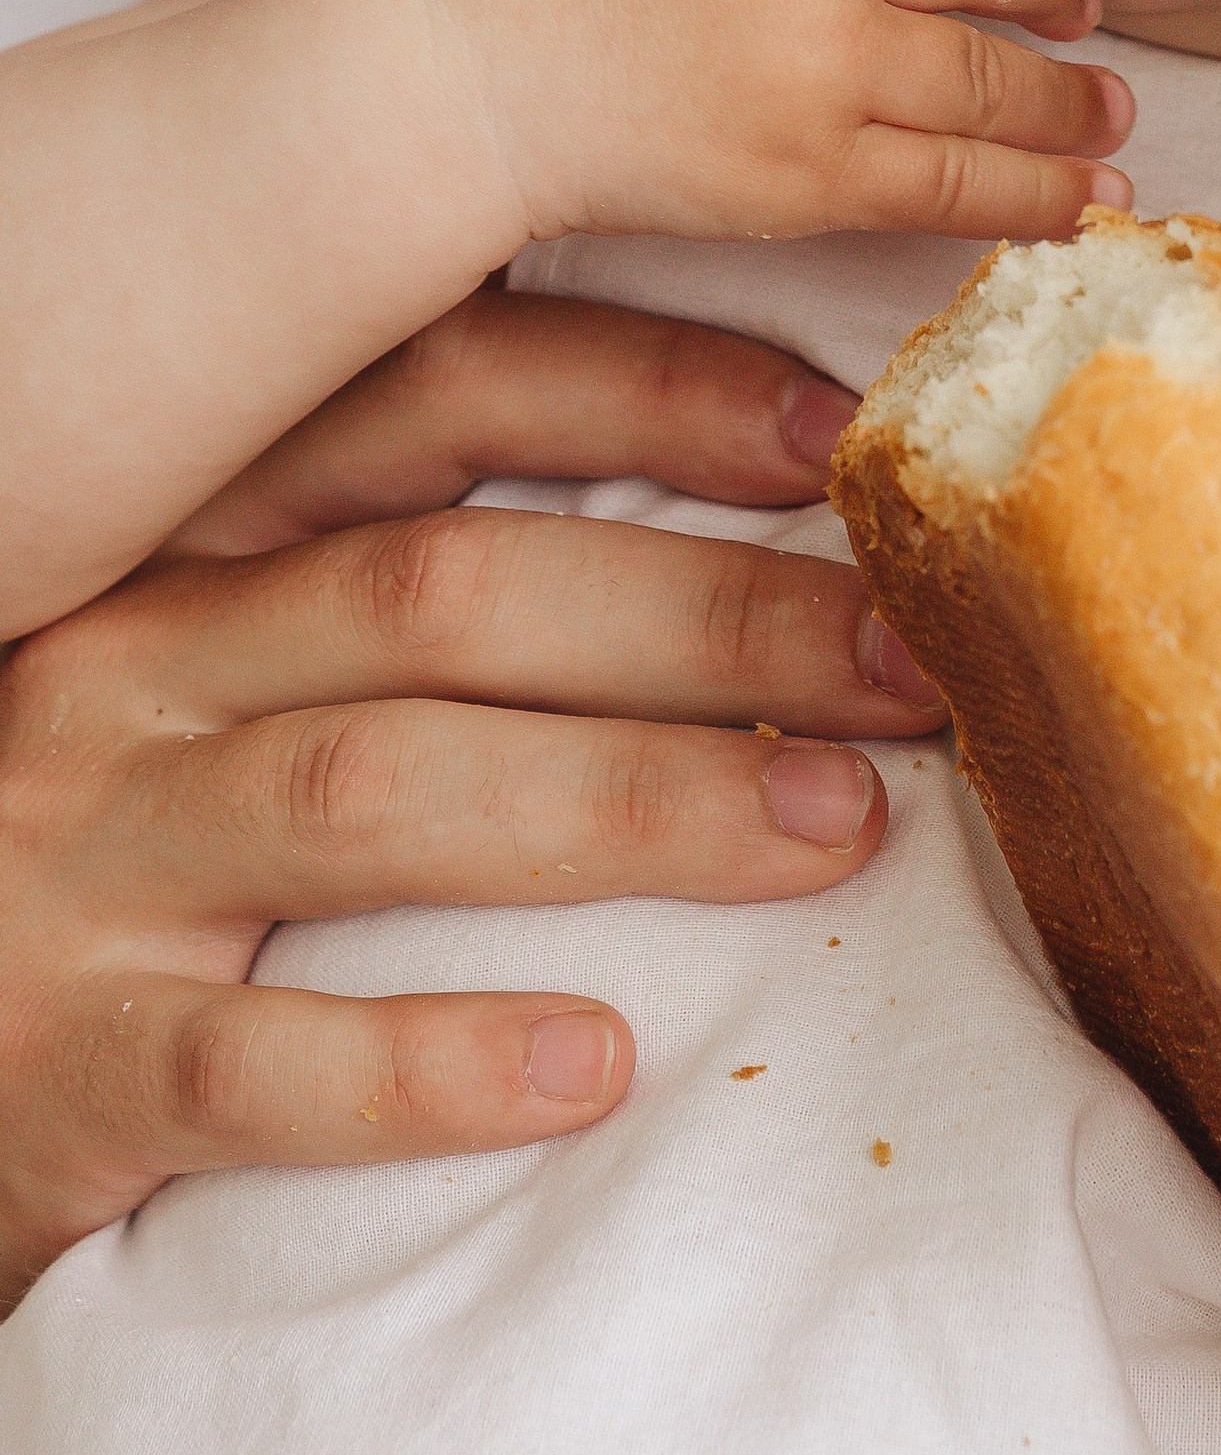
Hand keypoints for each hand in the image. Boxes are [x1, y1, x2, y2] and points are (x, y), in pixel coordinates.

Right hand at [0, 287, 935, 1312]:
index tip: (834, 437)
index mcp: (196, 541)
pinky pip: (250, 1058)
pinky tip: (593, 1060)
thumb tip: (756, 555)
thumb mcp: (238, 663)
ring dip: (628, 802)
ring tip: (827, 827)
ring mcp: (84, 856)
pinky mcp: (65, 1060)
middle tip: (903, 662)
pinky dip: (428, 1058)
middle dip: (702, 614)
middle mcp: (133, 662)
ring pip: (376, 793)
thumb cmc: (124, 834)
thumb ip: (423, 589)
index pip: (428, 399)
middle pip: (442, 594)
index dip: (639, 394)